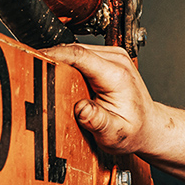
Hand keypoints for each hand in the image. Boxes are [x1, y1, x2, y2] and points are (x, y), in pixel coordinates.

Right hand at [39, 43, 158, 156]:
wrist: (149, 126)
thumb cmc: (133, 130)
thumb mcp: (115, 134)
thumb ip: (98, 122)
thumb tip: (82, 109)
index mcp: (116, 75)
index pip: (79, 55)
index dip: (54, 54)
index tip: (35, 58)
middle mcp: (117, 60)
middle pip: (74, 50)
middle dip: (53, 59)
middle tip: (35, 73)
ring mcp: (114, 56)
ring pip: (76, 50)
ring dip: (60, 60)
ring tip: (48, 76)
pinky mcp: (108, 57)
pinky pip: (81, 54)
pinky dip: (69, 63)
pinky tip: (63, 76)